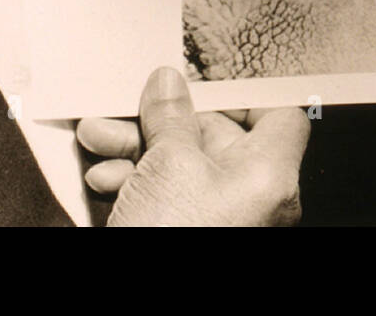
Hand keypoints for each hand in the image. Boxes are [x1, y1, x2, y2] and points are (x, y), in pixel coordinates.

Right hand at [76, 66, 309, 225]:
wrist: (139, 314)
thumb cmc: (173, 238)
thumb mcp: (167, 163)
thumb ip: (171, 116)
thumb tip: (169, 83)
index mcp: (268, 175)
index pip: (278, 117)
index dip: (242, 96)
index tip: (198, 87)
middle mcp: (252, 199)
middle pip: (214, 138)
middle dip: (158, 123)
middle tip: (116, 114)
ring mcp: (220, 221)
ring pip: (181, 166)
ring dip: (133, 149)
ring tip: (96, 143)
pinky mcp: (188, 234)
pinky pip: (168, 197)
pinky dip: (135, 183)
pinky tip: (102, 181)